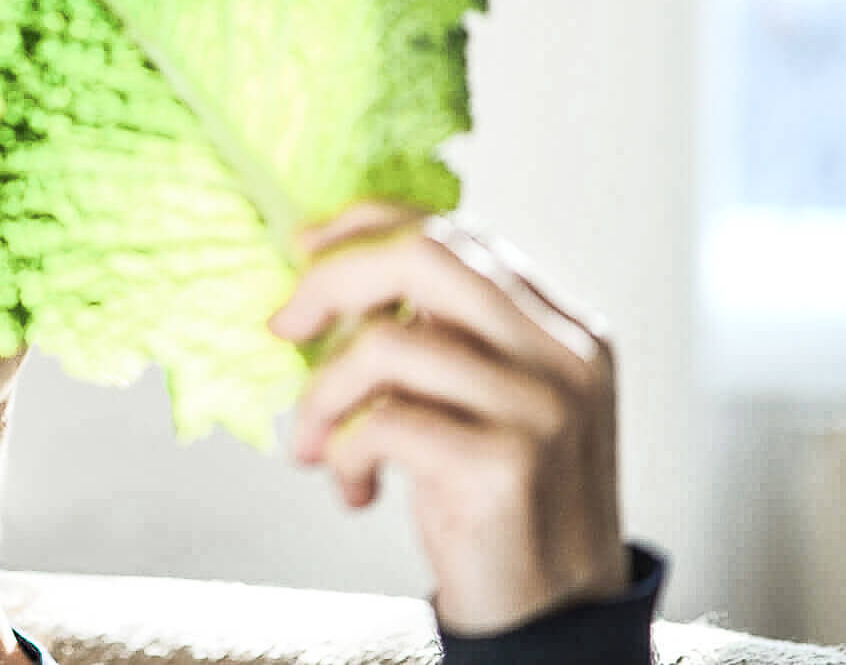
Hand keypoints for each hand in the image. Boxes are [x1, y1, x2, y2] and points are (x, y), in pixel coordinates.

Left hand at [267, 202, 627, 634]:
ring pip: (385, 343)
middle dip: (330, 280)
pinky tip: (356, 491)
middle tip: (283, 327)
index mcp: (560, 324)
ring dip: (320, 397)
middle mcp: (563, 353)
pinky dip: (342, 451)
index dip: (363, 227)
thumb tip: (326, 274)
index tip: (302, 254)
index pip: (451, 231)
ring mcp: (541, 409)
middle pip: (423, 253)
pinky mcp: (506, 467)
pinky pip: (381, 422)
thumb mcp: (482, 401)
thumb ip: (440, 335)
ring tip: (312, 444)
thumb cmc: (496, 503)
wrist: (555, 619)